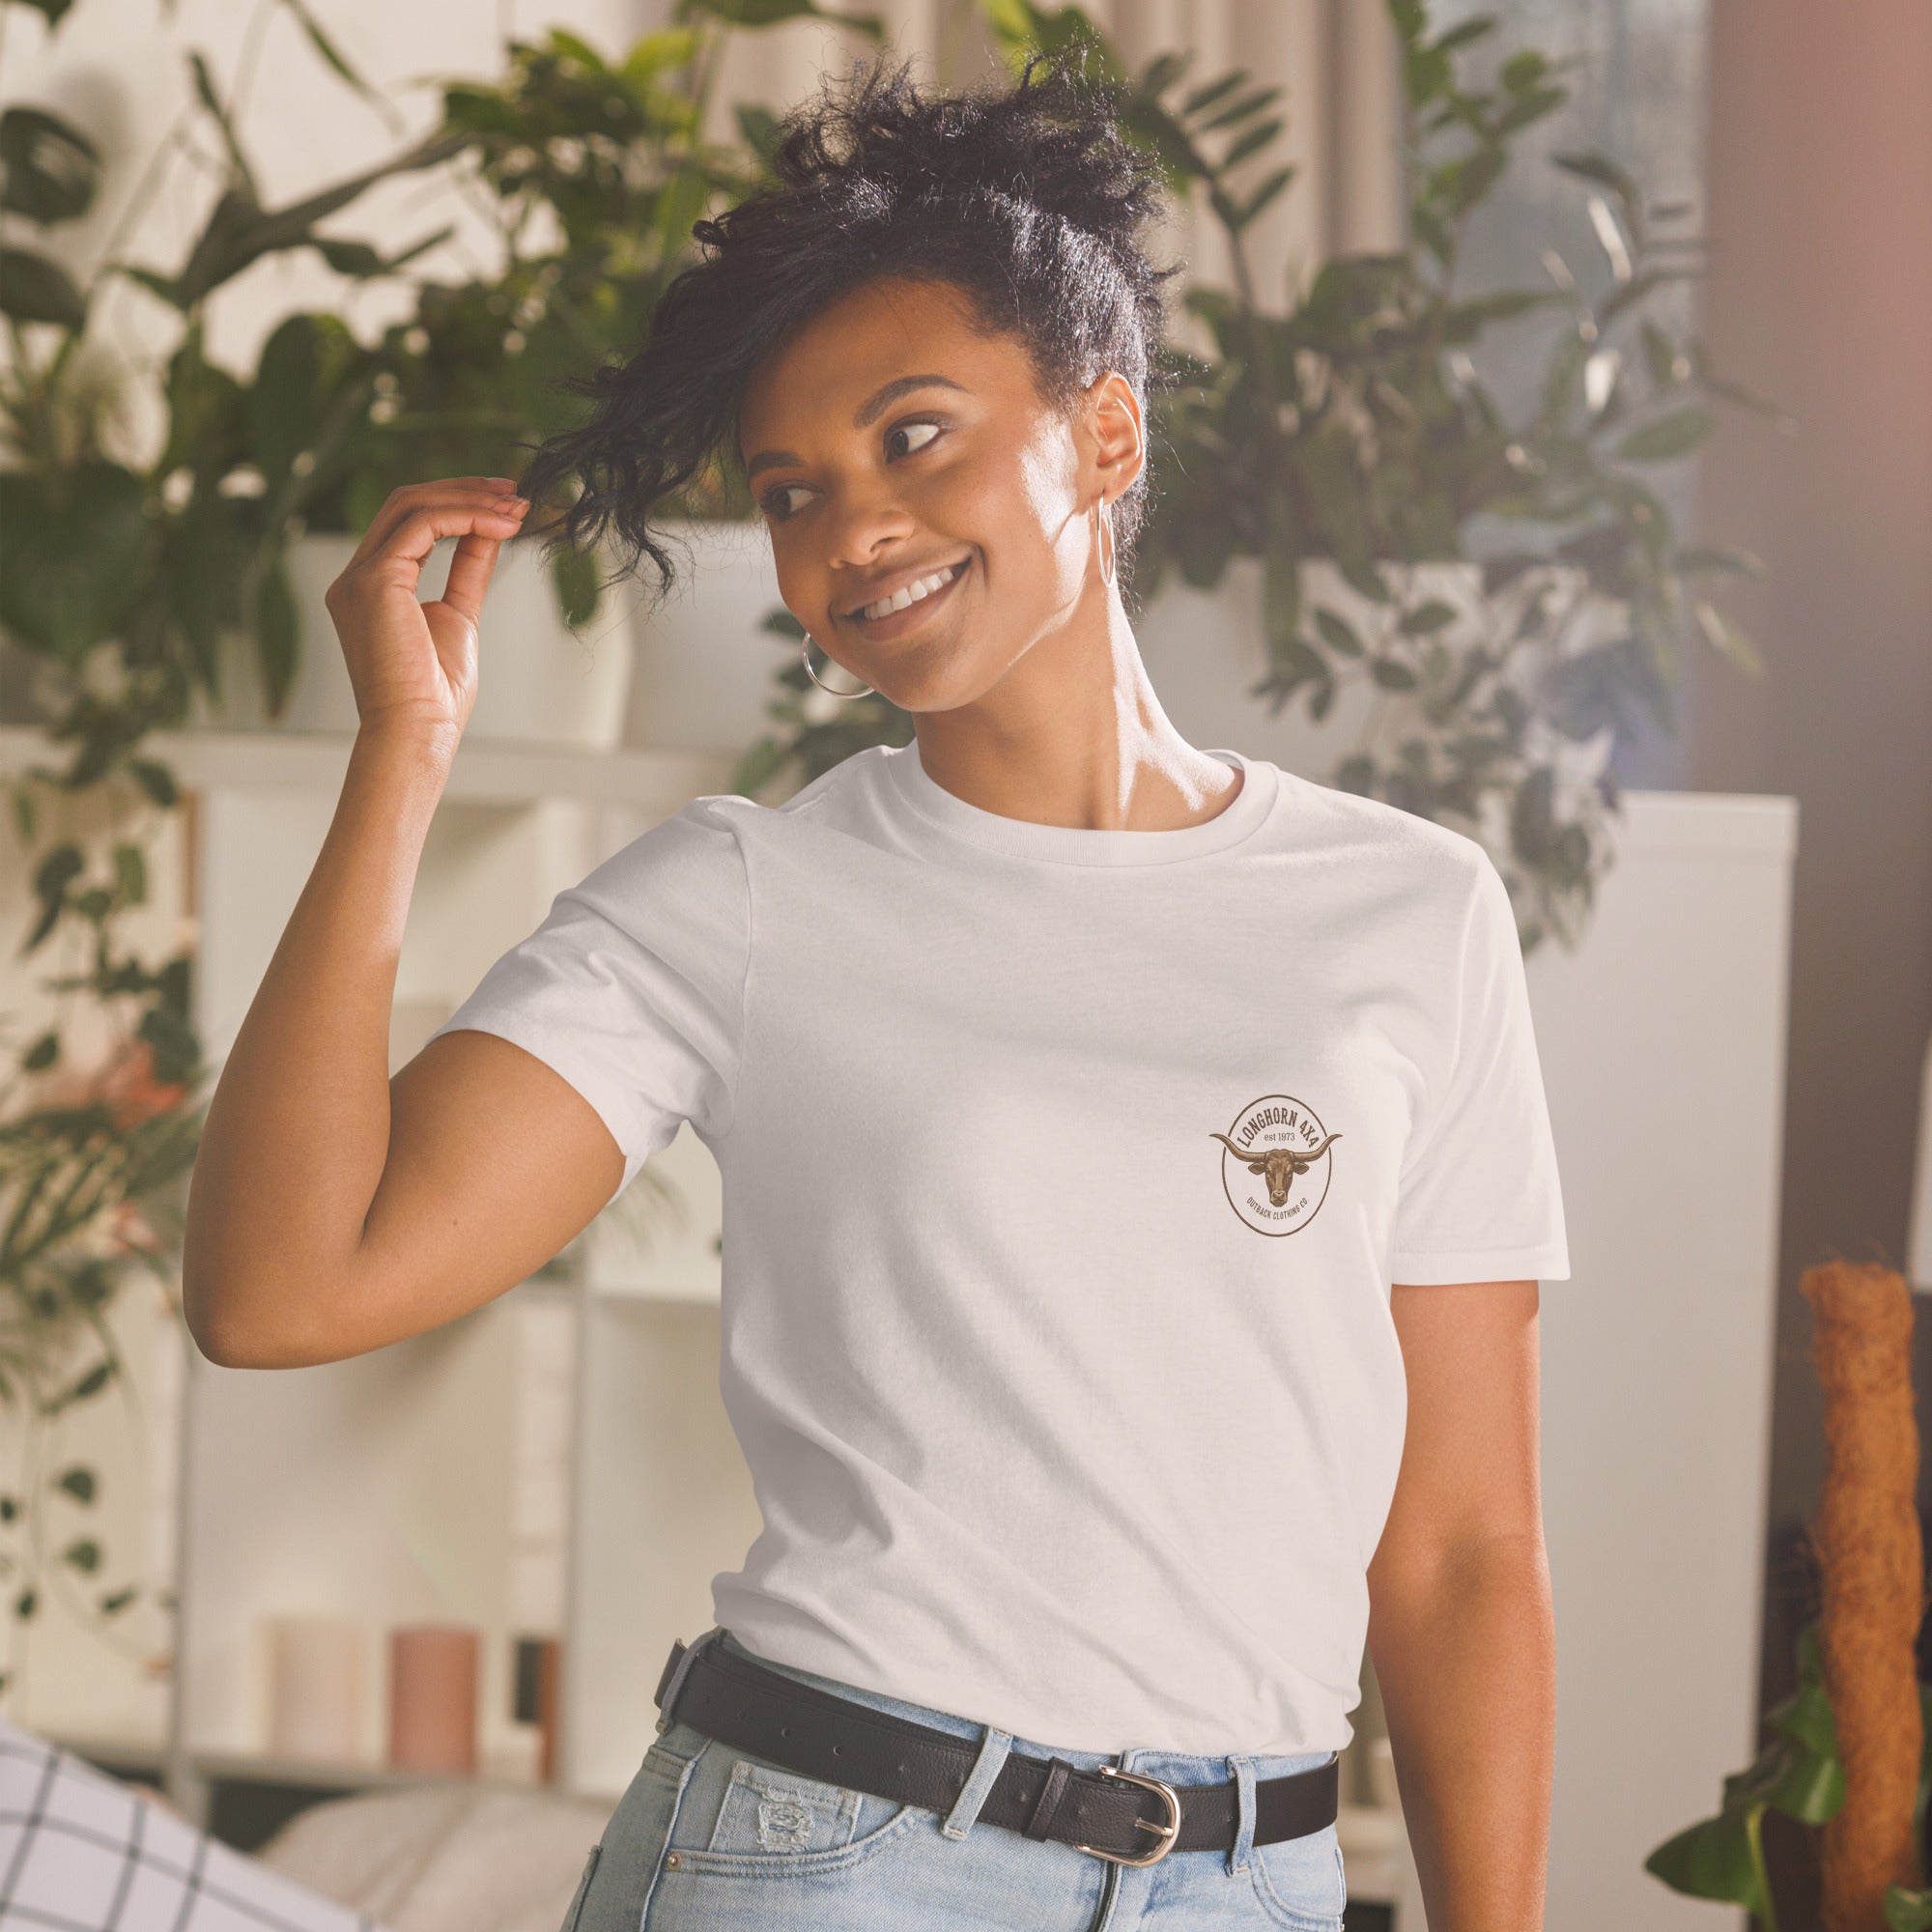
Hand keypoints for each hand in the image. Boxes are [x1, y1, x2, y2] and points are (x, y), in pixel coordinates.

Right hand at [322, 475, 530, 743]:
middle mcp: (355, 577)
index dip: (458, 504)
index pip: (409, 524)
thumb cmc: (435, 694)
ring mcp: (358, 576)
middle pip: (406, 504)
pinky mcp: (374, 580)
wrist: (417, 731)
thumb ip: (467, 570)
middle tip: (514, 491)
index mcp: (371, 587)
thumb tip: (490, 530)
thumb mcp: (459, 616)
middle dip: (464, 491)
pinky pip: (422, 525)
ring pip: (412, 506)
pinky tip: (502, 525)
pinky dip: (466, 517)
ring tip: (516, 506)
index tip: (505, 503)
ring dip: (470, 499)